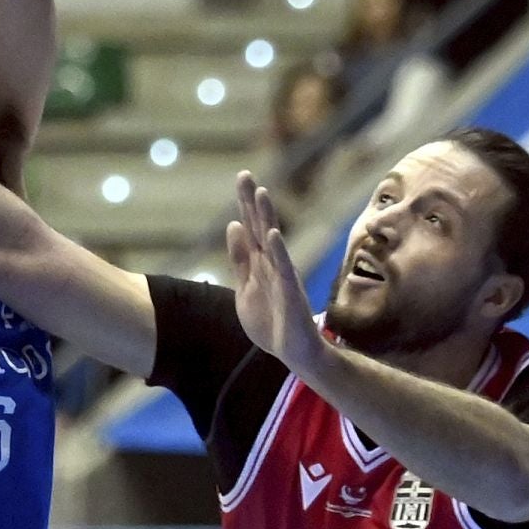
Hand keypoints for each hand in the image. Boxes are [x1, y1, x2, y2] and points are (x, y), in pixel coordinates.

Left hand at [226, 170, 323, 374]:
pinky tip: (273, 234)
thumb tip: (233, 225)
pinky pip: (284, 270)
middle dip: (253, 202)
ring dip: (267, 218)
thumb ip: (240, 259)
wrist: (294, 353)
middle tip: (245, 174)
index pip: (251, 227)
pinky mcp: (291, 294)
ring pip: (273, 243)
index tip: (242, 176)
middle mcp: (273, 264)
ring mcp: (283, 277)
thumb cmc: (271, 321)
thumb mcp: (246, 287)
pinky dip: (279, 252)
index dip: (245, 203)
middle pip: (261, 227)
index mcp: (261, 263)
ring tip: (261, 194)